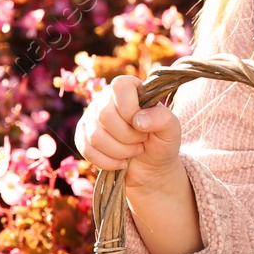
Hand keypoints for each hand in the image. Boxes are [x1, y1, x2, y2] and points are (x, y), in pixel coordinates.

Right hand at [74, 75, 182, 190]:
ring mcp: (91, 117)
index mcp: (129, 87)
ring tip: (134, 150)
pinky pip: (86, 149)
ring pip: (95, 135)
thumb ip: (162, 118)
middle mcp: (106, 98)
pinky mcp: (82, 137)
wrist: (151, 166)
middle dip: (128, 136)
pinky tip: (121, 162)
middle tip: (142, 140)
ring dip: (119, 151)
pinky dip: (107, 162)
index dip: (131, 110)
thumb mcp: (171, 129)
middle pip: (105, 115)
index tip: (144, 125)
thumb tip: (138, 120)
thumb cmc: (161, 142)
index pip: (120, 87)